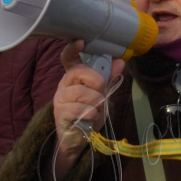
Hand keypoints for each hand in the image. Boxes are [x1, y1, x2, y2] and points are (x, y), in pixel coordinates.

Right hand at [51, 40, 124, 180]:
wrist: (79, 138)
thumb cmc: (89, 112)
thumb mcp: (103, 94)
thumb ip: (110, 78)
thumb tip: (120, 61)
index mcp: (73, 77)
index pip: (68, 59)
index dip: (72, 49)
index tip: (81, 42)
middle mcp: (64, 85)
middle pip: (78, 72)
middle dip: (96, 80)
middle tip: (102, 91)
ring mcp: (60, 99)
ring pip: (81, 93)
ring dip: (96, 101)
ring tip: (98, 108)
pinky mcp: (61, 114)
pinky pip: (80, 109)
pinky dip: (92, 113)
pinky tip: (92, 117)